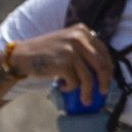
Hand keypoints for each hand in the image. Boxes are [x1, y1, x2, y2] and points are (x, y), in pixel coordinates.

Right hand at [0, 26, 115, 100]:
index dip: (109, 69)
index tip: (107, 80)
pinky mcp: (64, 63)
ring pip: (89, 77)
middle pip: (101, 65)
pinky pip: (75, 82)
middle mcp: (79, 37)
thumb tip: (104, 72)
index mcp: (82, 31)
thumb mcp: (68, 42)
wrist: (23, 56)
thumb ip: (84, 49)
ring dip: (88, 92)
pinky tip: (62, 86)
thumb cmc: (47, 53)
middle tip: (102, 93)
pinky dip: (70, 88)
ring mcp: (71, 50)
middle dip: (104, 82)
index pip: (104, 52)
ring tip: (85, 100)